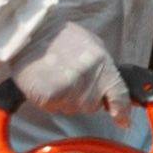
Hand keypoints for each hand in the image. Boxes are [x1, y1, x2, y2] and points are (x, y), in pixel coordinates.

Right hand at [9, 21, 125, 114]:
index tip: (122, 121)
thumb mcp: (92, 44)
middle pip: (91, 106)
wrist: (30, 30)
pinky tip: (44, 82)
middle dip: (82, 98)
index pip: (119, 94)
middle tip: (68, 78)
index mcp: (102, 62)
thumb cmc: (60, 37)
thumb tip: (113, 93)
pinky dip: (48, 100)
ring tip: (54, 77)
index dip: (122, 111)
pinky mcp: (48, 95)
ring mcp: (68, 87)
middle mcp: (88, 76)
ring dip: (64, 99)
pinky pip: (53, 108)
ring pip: (71, 109)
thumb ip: (104, 69)